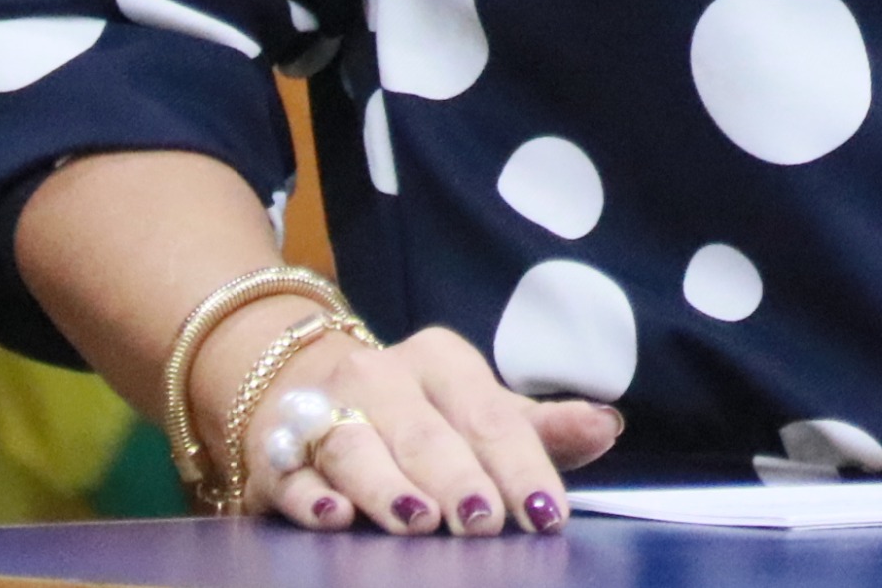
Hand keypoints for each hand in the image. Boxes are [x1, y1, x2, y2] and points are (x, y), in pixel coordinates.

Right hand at [227, 323, 621, 533]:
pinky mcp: (273, 450)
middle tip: (484, 520)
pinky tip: (333, 517)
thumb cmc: (413, 409)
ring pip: (355, 445)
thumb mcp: (477, 408)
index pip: (490, 416)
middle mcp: (379, 376)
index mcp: (440, 361)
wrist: (294, 379)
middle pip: (424, 432)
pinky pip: (290, 472)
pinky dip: (309, 495)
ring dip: (385, 483)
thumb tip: (608, 426)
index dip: (521, 467)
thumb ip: (538, 427)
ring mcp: (322, 409)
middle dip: (456, 477)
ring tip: (418, 518)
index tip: (547, 514)